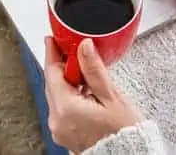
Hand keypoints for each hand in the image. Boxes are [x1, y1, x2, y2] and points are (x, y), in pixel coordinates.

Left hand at [44, 37, 142, 152]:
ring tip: (84, 75)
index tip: (53, 40)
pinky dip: (69, 98)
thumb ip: (94, 70)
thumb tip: (84, 46)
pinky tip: (83, 93)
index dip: (52, 53)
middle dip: (62, 67)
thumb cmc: (124, 134)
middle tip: (73, 53)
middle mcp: (57, 121)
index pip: (51, 72)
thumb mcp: (111, 97)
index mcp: (66, 108)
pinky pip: (61, 110)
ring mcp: (59, 130)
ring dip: (67, 83)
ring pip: (56, 96)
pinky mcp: (65, 135)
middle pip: (52, 84)